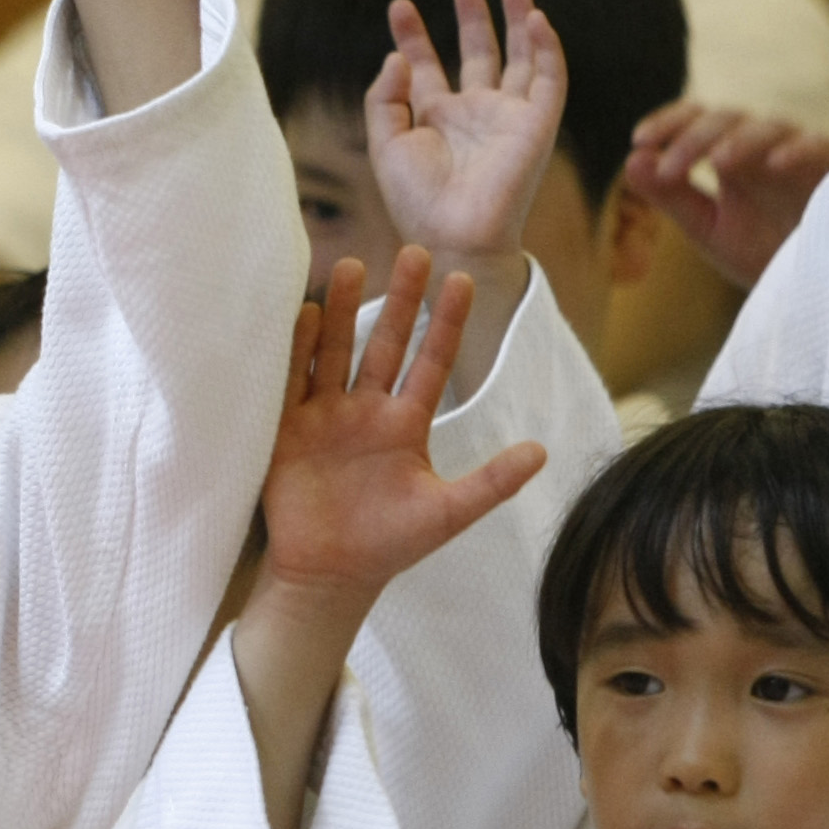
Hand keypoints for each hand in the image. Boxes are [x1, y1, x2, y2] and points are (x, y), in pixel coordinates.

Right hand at [259, 247, 549, 604]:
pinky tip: (303, 314)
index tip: (461, 279)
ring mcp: (325, 416)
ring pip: (336, 351)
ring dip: (341, 310)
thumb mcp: (448, 513)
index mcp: (405, 424)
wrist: (329, 577)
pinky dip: (298, 349)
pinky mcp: (287, 430)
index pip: (431, 362)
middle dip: (400, 300)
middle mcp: (366, 410)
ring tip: (349, 266)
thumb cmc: (389, 546)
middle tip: (414, 251)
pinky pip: (293, 380)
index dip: (446, 322)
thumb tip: (542, 451)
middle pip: (385, 344)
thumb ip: (491, 482)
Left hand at [366, 0, 564, 264]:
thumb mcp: (385, 145)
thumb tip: (396, 57)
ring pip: (520, 58)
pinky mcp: (538, 124)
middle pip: (477, 54)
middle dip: (473, 18)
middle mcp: (473, 113)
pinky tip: (536, 18)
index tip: (398, 5)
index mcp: (435, 118)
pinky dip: (546, 48)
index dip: (413, 36)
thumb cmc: (416, 201)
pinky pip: (549, 79)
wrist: (453, 235)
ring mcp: (507, 116)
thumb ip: (384, 97)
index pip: (426, 66)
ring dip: (517, 21)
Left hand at [624, 101, 828, 289]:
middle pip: (727, 119)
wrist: (817, 289)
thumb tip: (632, 162)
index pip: (697, 119)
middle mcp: (764, 149)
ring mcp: (800, 156)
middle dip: (694, 140)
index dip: (669, 122)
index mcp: (732, 157)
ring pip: (770, 127)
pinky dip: (797, 151)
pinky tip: (775, 164)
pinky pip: (817, 147)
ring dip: (740, 141)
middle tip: (670, 170)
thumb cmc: (765, 253)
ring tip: (716, 162)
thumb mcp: (709, 229)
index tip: (639, 141)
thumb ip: (671, 197)